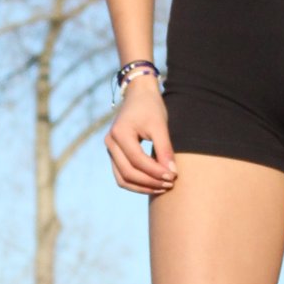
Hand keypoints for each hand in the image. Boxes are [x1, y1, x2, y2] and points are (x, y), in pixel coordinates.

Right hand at [105, 78, 177, 194]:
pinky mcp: (114, 155)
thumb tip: (171, 174)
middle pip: (128, 173)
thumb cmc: (150, 107)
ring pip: (123, 179)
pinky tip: (154, 184)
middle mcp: (110, 143)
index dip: (156, 171)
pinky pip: (122, 176)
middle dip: (150, 182)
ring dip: (142, 187)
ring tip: (163, 187)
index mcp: (120, 133)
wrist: (139, 95)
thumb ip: (164, 149)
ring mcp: (110, 150)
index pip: (137, 160)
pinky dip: (137, 183)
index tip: (173, 176)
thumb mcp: (160, 125)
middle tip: (170, 184)